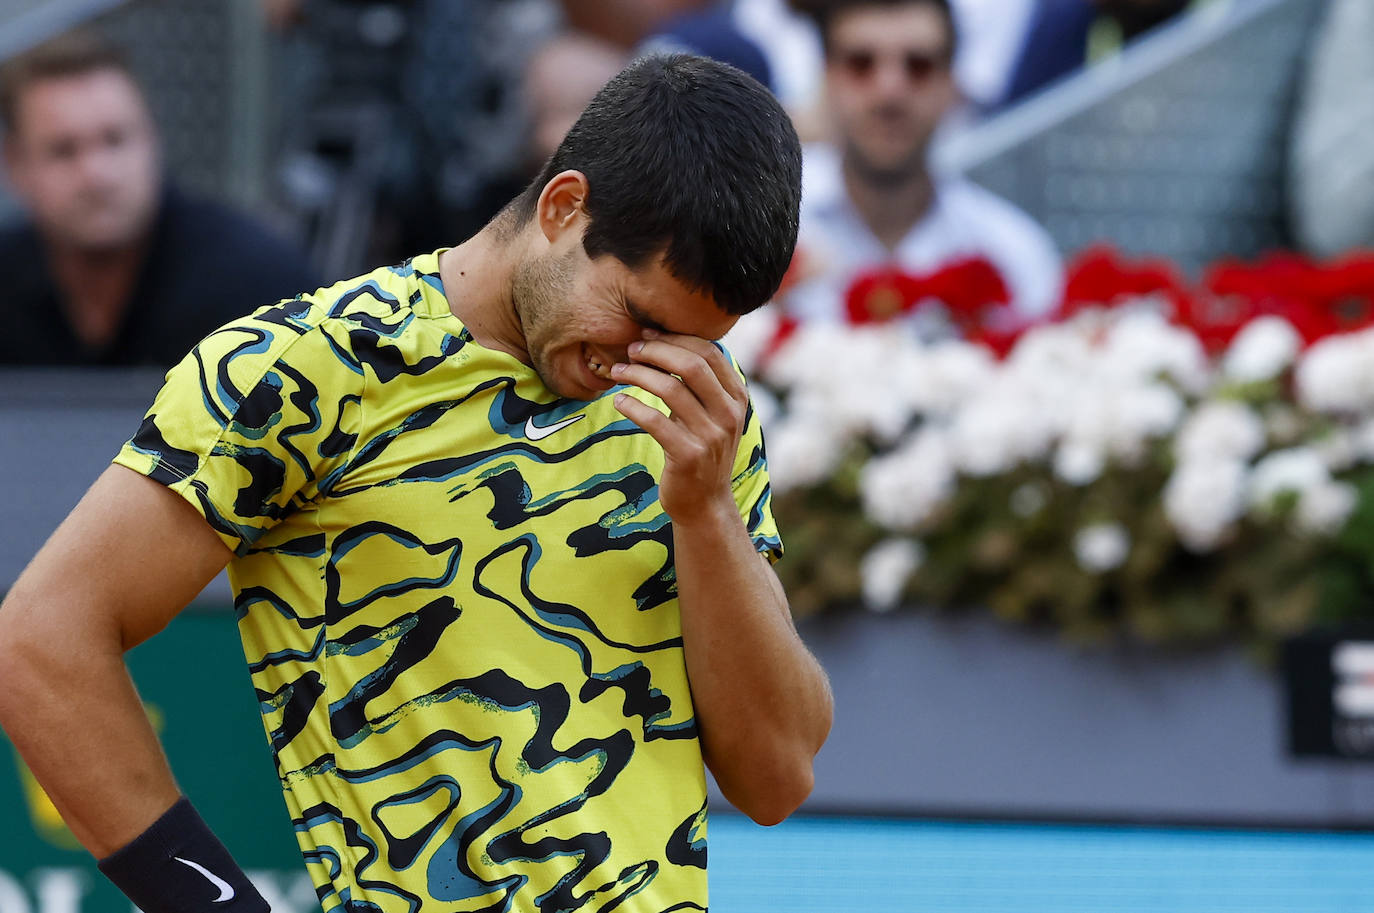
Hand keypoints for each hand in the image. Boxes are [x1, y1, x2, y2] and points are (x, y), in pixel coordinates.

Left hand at [611, 330, 746, 524]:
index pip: (710, 352)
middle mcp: (729, 414)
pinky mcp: (688, 456)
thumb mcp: (711, 414)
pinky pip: (654, 421)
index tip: (648, 335)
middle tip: (631, 350)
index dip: (676, 338)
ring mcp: (711, 436)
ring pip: (670, 389)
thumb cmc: (700, 449)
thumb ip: (700, 384)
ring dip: (638, 375)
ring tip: (617, 372)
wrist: (704, 503)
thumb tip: (665, 342)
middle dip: (656, 351)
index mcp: (737, 397)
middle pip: (692, 365)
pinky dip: (632, 406)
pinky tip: (619, 402)